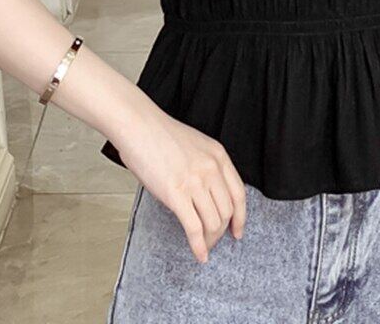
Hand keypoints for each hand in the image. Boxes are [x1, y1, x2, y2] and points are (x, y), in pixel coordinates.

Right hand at [113, 106, 246, 262]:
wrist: (139, 126)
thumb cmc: (159, 135)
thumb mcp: (195, 145)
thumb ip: (205, 167)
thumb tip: (205, 196)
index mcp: (218, 155)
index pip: (239, 193)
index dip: (241, 217)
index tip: (238, 230)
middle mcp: (211, 169)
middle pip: (227, 211)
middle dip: (222, 231)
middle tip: (214, 241)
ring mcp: (195, 182)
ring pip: (213, 222)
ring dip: (210, 240)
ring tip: (203, 247)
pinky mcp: (177, 194)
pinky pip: (194, 228)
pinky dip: (198, 246)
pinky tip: (198, 254)